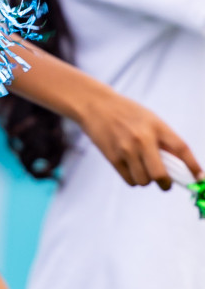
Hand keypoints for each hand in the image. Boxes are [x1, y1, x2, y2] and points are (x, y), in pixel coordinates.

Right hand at [78, 90, 201, 188]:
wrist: (94, 105)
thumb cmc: (126, 113)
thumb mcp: (150, 119)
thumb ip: (164, 140)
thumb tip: (181, 166)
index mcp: (156, 126)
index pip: (181, 149)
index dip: (193, 166)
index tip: (199, 179)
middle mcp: (142, 138)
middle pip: (160, 174)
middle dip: (165, 184)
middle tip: (165, 183)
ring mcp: (125, 149)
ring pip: (144, 180)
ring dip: (146, 180)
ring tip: (142, 169)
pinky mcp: (112, 157)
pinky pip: (129, 180)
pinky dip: (133, 179)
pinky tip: (131, 169)